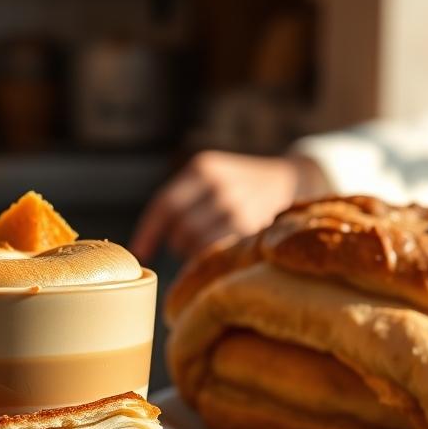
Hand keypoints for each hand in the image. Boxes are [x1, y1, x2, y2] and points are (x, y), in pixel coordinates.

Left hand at [130, 151, 327, 260]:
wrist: (287, 179)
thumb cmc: (236, 184)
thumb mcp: (210, 175)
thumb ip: (184, 199)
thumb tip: (143, 247)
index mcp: (203, 169)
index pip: (166, 205)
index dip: (149, 233)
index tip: (140, 254)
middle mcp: (221, 185)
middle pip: (183, 229)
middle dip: (178, 244)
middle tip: (185, 248)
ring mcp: (240, 207)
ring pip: (200, 244)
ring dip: (195, 253)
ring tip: (203, 250)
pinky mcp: (255, 227)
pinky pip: (222, 252)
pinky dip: (213, 259)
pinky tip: (217, 257)